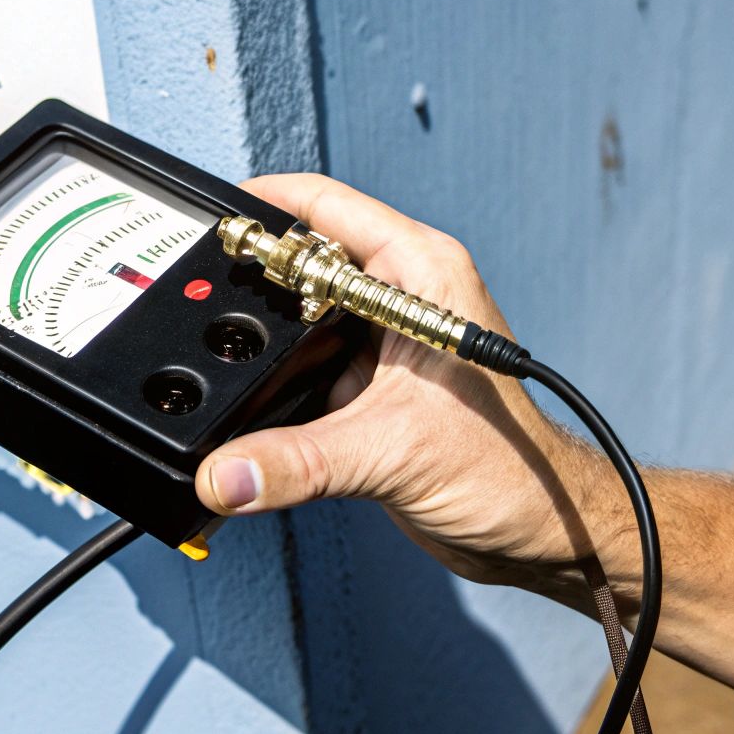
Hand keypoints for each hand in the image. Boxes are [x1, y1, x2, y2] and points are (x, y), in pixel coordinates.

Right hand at [193, 174, 625, 595]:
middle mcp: (402, 297)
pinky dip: (274, 384)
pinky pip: (303, 368)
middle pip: (304, 260)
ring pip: (300, 318)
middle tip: (194, 297)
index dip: (264, 202)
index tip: (210, 213)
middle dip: (251, 276)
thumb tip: (223, 472)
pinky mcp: (370, 390)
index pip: (327, 207)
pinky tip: (246, 400)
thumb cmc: (513, 470)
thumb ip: (297, 462)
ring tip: (212, 351)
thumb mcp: (391, 453)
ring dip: (262, 338)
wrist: (539, 531)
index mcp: (422, 273)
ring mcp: (384, 343)